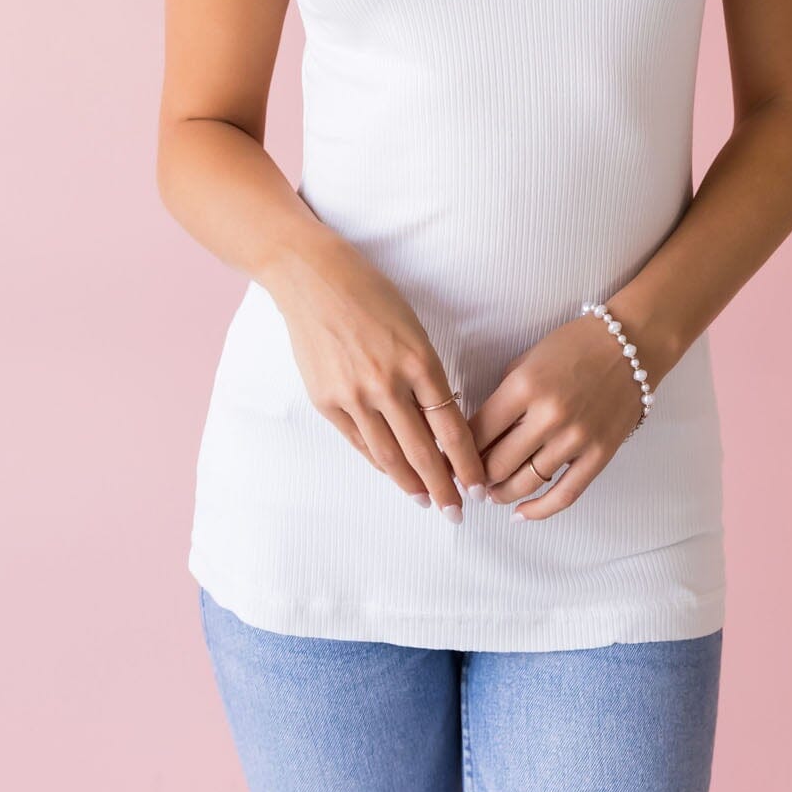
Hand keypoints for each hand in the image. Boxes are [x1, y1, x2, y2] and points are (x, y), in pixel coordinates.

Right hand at [268, 233, 489, 517]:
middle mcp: (387, 383)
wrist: (313, 279)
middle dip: (443, 487)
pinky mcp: (326, 401)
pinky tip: (392, 474)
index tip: (478, 484)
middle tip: (458, 511)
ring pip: (388, 456)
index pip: (451, 426)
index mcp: (418, 361)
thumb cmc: (371, 295)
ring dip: (410, 483)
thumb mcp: (413, 328)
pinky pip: (359, 442)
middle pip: (423, 451)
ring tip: (426, 500)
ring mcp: (354, 395)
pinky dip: (378, 462)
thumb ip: (426, 375)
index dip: (467, 462)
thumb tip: (440, 421)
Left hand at [466, 310, 645, 521]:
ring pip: (525, 483)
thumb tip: (475, 434)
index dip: (458, 450)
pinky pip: (565, 494)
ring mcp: (576, 438)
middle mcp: (549, 416)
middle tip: (469, 480)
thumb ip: (502, 397)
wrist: (630, 344)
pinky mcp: (600, 454)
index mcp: (525, 386)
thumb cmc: (574, 347)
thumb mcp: (526, 360)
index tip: (450, 459)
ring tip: (490, 494)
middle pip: (497, 464)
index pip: (478, 432)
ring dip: (501, 494)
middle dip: (477, 476)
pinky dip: (539, 511)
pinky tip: (520, 514)